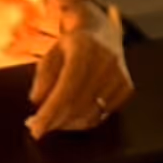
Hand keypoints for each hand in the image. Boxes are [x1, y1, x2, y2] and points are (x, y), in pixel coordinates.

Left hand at [26, 0, 133, 139]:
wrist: (103, 32)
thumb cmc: (73, 44)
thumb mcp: (52, 52)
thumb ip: (43, 76)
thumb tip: (37, 101)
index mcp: (85, 47)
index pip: (66, 88)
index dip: (50, 112)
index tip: (35, 130)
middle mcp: (106, 60)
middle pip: (78, 104)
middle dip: (54, 121)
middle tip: (38, 128)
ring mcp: (119, 74)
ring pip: (90, 115)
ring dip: (68, 124)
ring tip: (52, 122)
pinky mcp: (127, 87)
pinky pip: (102, 116)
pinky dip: (83, 122)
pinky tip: (71, 117)